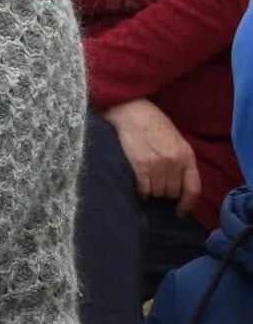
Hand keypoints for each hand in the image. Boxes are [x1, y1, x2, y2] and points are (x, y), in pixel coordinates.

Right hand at [104, 98, 202, 215]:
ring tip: (148, 185)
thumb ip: (180, 159)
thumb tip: (178, 181)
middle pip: (173, 192)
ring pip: (158, 193)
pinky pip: (144, 190)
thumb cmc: (153, 123)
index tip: (181, 211)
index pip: (193, 188)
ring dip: (153, 192)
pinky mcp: (140, 167)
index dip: (188, 203)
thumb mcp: (176, 140)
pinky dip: (142, 193)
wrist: (132, 112)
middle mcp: (174, 163)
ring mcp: (157, 166)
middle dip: (166, 193)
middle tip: (158, 187)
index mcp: (186, 156)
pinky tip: (139, 190)